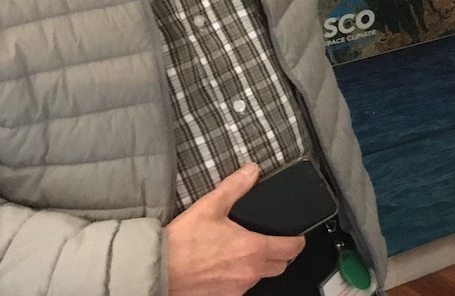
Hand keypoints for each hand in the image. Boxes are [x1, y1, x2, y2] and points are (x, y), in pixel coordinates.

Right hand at [165, 164, 305, 295]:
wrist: (157, 270)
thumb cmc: (181, 242)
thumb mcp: (210, 205)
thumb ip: (235, 186)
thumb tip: (251, 171)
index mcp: (253, 249)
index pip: (291, 249)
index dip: (297, 241)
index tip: (296, 236)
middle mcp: (249, 273)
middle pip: (280, 266)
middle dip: (281, 254)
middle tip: (273, 242)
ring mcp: (236, 289)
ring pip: (260, 278)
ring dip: (258, 266)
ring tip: (244, 252)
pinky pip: (240, 289)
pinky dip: (239, 278)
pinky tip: (226, 266)